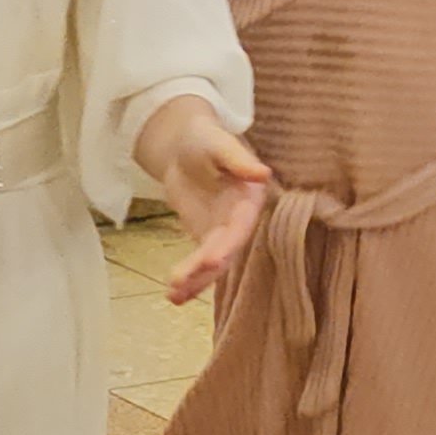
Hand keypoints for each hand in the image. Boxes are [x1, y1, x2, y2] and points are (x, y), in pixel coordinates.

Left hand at [133, 99, 270, 304]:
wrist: (185, 145)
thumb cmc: (205, 138)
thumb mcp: (218, 142)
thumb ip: (238, 159)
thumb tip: (263, 173)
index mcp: (249, 198)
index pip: (241, 225)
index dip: (229, 244)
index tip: (212, 260)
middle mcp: (241, 220)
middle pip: (226, 250)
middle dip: (207, 268)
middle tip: (184, 280)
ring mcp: (223, 233)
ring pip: (213, 264)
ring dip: (196, 281)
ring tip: (174, 295)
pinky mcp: (206, 238)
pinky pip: (199, 265)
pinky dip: (187, 280)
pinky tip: (172, 296)